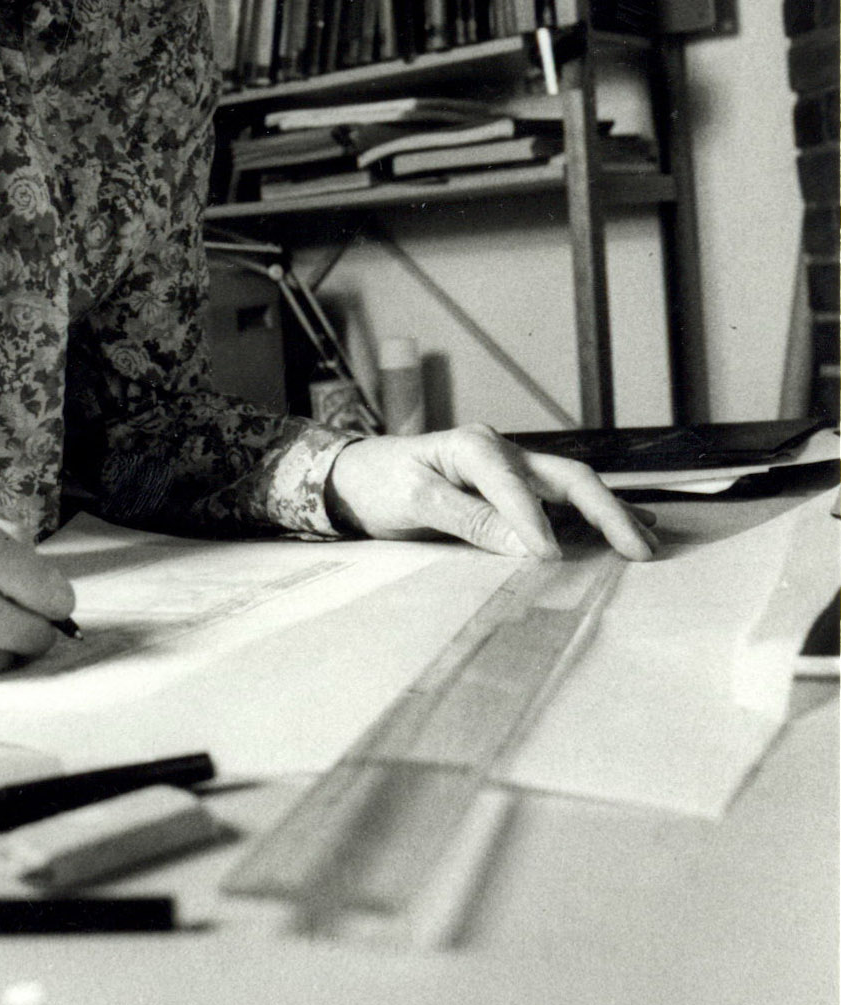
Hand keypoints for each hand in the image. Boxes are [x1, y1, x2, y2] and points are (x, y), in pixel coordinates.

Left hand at [324, 424, 654, 561]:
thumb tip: (526, 544)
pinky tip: (627, 526)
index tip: (551, 558)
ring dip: (611, 512)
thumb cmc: (379, 484)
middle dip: (606, 511)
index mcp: (474, 446)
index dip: (534, 522)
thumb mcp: (413, 499)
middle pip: (567, 477)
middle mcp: (501, 451)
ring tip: (648, 540)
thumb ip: (467, 518)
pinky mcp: (513, 490)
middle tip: (639, 549)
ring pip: (573, 487)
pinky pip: (561, 501)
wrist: (355, 476)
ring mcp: (512, 469)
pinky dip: (595, 515)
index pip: (515, 484)